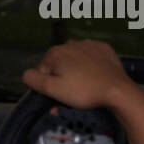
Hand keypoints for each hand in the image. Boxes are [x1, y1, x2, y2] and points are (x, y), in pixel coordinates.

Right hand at [21, 39, 136, 110]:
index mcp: (56, 53)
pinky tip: (94, 78)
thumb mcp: (53, 90)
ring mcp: (88, 45)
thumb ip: (34, 80)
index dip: (48, 87)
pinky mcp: (103, 49)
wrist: (117, 90)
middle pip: (59, 65)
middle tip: (71, 97)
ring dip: (75, 73)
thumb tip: (26, 74)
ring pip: (74, 61)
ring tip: (84, 88)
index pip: (43, 71)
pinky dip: (90, 67)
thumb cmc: (85, 91)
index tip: (57, 98)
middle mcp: (71, 44)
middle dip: (61, 80)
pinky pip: (90, 58)